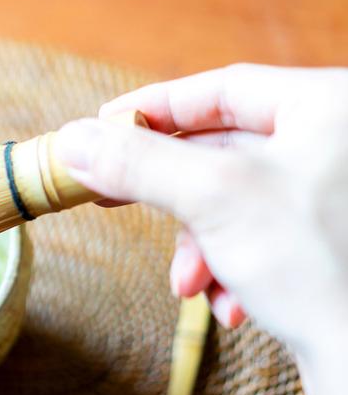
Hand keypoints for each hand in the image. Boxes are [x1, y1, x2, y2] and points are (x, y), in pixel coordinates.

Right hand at [55, 64, 347, 394]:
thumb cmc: (322, 269)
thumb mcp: (212, 197)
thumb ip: (138, 162)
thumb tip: (74, 141)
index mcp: (329, 106)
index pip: (223, 88)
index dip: (154, 108)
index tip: (103, 129)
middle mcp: (338, 144)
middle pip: (224, 149)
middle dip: (175, 198)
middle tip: (114, 200)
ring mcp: (336, 196)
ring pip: (236, 201)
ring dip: (199, 245)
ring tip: (190, 284)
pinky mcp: (332, 244)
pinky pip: (261, 237)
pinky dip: (231, 268)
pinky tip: (230, 305)